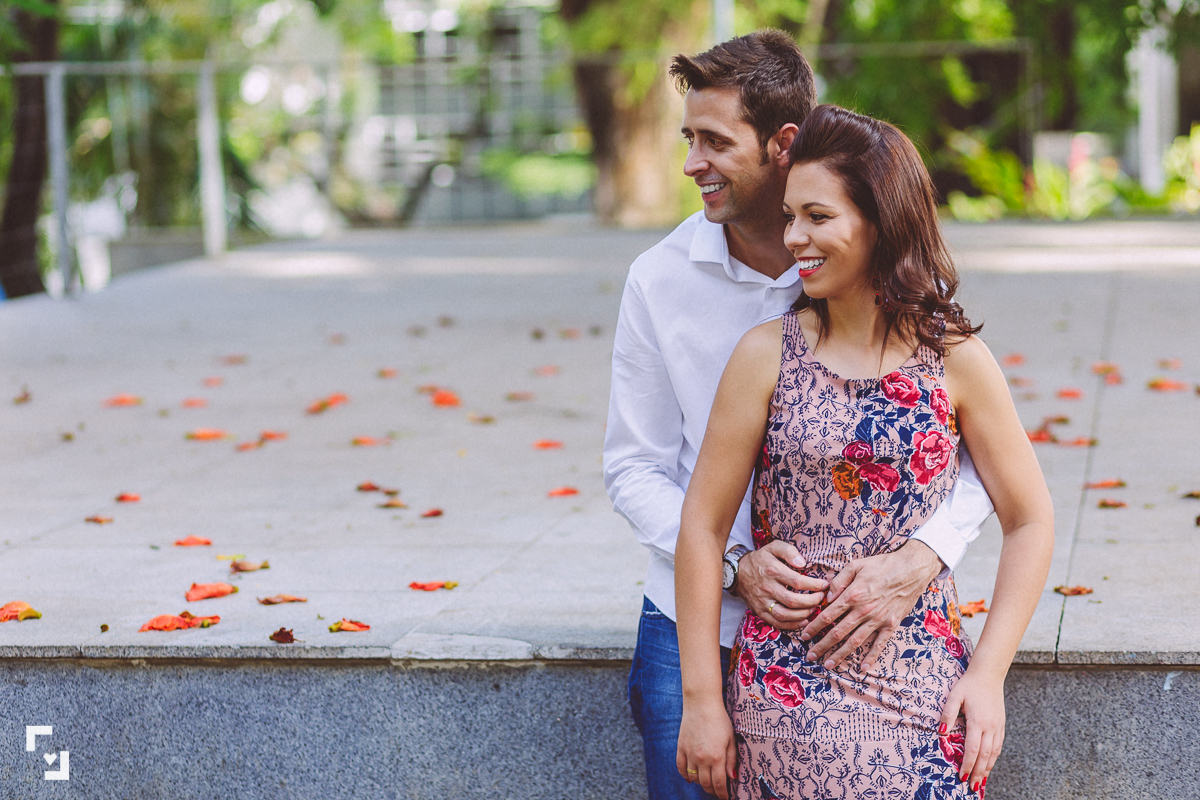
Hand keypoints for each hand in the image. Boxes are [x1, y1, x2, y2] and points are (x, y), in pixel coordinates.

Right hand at [676, 701, 737, 799]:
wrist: (701, 703)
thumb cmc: (719, 719)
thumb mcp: (731, 739)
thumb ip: (731, 759)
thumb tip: (732, 777)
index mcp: (717, 757)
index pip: (719, 784)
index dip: (723, 794)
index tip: (726, 797)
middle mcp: (702, 758)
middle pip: (706, 784)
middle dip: (713, 790)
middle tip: (718, 790)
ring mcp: (689, 753)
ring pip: (693, 778)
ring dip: (700, 783)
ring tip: (707, 782)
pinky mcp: (681, 748)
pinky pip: (681, 768)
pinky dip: (685, 775)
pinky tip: (691, 777)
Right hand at [735, 540, 827, 629]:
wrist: (736, 573)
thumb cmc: (760, 559)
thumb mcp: (773, 547)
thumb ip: (789, 551)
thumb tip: (803, 563)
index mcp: (772, 570)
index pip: (797, 581)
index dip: (814, 585)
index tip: (824, 585)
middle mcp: (767, 587)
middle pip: (792, 600)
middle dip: (811, 601)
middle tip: (820, 598)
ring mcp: (762, 602)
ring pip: (784, 614)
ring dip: (803, 614)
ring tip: (813, 609)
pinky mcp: (759, 611)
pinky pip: (776, 622)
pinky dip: (791, 625)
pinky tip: (803, 620)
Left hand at [800, 540, 942, 670]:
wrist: (911, 569)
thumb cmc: (882, 565)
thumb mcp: (855, 565)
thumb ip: (838, 581)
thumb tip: (826, 597)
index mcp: (852, 595)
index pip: (827, 616)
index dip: (813, 627)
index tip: (804, 636)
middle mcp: (863, 611)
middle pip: (837, 632)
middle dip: (822, 646)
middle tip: (810, 656)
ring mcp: (878, 619)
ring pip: (855, 641)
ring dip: (840, 654)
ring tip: (828, 664)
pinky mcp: (891, 624)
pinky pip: (880, 644)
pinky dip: (871, 657)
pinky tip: (862, 667)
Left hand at [939, 668, 1004, 794]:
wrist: (989, 675)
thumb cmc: (968, 685)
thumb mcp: (954, 695)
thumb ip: (948, 713)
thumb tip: (942, 732)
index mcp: (977, 721)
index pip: (973, 748)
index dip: (967, 764)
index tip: (961, 775)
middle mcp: (990, 726)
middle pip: (985, 755)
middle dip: (978, 772)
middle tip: (971, 786)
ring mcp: (998, 726)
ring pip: (994, 753)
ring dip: (987, 769)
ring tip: (980, 781)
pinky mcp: (1001, 725)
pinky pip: (999, 746)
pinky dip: (994, 758)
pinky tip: (989, 765)